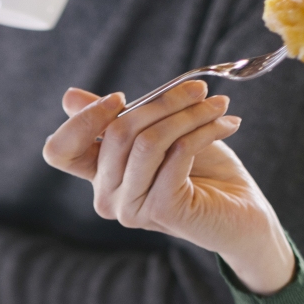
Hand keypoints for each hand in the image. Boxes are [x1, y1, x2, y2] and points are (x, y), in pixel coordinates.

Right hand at [42, 83, 296, 295]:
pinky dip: (203, 130)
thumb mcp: (160, 134)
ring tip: (218, 106)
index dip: (81, 119)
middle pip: (116, 132)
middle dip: (163, 102)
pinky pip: (175, 153)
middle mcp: (107, 198)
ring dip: (189, 113)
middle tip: (199, 90)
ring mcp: (130, 208)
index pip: (59, 151)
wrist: (244, 213)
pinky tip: (227, 125)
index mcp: (100, 177)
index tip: (120, 98)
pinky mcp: (159, 210)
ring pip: (146, 141)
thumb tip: (69, 97)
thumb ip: (121, 119)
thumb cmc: (204, 173)